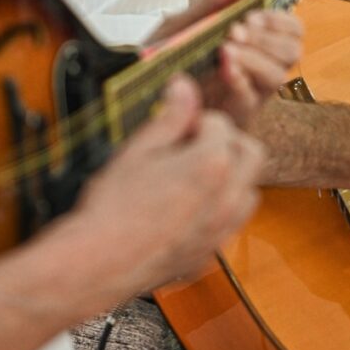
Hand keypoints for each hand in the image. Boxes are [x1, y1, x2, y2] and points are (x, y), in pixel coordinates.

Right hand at [72, 75, 263, 299]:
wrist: (98, 262)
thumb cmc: (112, 208)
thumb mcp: (138, 149)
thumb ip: (170, 116)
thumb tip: (184, 87)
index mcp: (212, 164)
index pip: (222, 124)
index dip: (196, 120)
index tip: (177, 129)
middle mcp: (227, 198)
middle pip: (251, 153)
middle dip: (227, 143)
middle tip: (193, 146)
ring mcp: (222, 230)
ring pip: (249, 191)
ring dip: (232, 177)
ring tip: (193, 176)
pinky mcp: (211, 254)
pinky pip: (231, 224)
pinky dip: (220, 210)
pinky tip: (187, 208)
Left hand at [153, 0, 301, 129]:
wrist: (143, 85)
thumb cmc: (169, 53)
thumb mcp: (188, 22)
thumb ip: (216, 2)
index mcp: (255, 41)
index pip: (292, 30)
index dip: (280, 21)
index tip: (251, 17)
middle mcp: (259, 66)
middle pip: (292, 51)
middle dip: (267, 38)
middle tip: (236, 32)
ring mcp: (250, 91)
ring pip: (277, 76)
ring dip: (255, 58)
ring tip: (227, 49)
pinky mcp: (233, 114)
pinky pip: (250, 99)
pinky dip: (240, 80)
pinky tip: (224, 68)